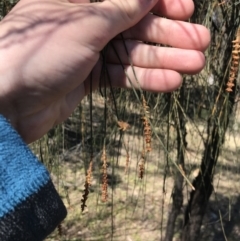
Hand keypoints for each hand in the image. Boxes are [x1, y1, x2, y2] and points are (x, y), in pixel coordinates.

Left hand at [0, 0, 209, 142]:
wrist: (8, 102)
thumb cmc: (38, 55)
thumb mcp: (85, 25)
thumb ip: (121, 8)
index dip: (160, 2)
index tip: (188, 9)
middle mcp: (88, 23)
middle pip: (137, 27)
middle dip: (170, 36)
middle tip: (201, 46)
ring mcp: (90, 52)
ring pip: (134, 55)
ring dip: (164, 61)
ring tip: (194, 66)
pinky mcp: (91, 78)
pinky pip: (123, 76)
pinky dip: (146, 80)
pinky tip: (170, 83)